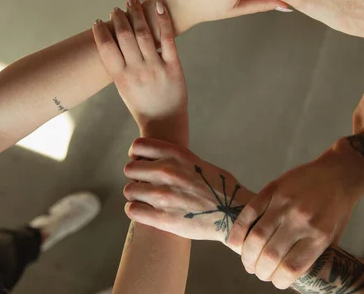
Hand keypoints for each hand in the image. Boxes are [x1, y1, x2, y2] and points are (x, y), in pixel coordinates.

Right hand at [92, 0, 186, 134]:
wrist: (164, 124)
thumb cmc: (143, 106)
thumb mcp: (124, 88)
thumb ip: (119, 67)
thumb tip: (111, 44)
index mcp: (120, 77)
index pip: (105, 48)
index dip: (100, 32)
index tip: (98, 21)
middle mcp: (136, 70)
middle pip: (124, 36)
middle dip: (118, 18)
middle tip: (116, 8)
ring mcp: (155, 68)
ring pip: (143, 33)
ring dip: (136, 13)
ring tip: (131, 1)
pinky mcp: (173, 66)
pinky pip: (167, 39)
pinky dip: (163, 20)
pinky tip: (159, 6)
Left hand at [123, 138, 253, 242]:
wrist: (234, 215)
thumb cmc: (221, 189)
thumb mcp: (200, 164)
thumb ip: (178, 160)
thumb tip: (160, 161)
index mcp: (177, 155)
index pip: (138, 146)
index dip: (137, 156)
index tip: (142, 163)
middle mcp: (167, 171)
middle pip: (130, 169)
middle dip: (136, 178)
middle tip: (145, 186)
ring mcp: (163, 195)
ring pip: (129, 190)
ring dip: (136, 196)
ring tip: (147, 201)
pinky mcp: (161, 217)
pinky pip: (132, 210)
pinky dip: (136, 211)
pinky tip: (145, 212)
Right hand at [227, 139, 363, 289]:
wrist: (339, 173)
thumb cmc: (338, 208)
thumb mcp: (333, 237)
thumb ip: (313, 256)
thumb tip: (288, 276)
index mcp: (319, 236)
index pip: (290, 268)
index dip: (278, 280)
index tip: (275, 280)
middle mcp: (301, 221)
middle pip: (270, 256)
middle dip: (260, 271)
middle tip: (259, 272)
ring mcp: (284, 203)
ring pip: (256, 238)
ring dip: (247, 256)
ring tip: (248, 261)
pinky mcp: (272, 189)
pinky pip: (249, 213)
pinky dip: (238, 231)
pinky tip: (235, 243)